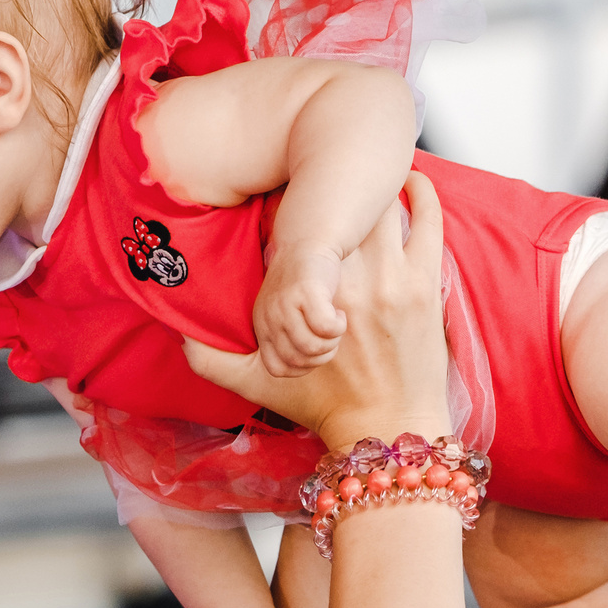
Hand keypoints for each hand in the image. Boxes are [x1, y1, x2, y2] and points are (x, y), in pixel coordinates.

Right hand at [185, 172, 448, 450]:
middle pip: (343, 207)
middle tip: (333, 175)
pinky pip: (428, 220)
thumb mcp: (257, 387)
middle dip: (336, 188)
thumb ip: (213, 362)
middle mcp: (351, 280)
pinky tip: (410, 182)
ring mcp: (394, 278)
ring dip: (375, 186)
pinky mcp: (426, 283)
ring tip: (368, 176)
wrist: (386, 431)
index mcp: (309, 297)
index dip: (295, 206)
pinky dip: (420, 194)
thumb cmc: (325, 408)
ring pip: (384, 204)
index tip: (296, 199)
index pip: (298, 229)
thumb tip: (179, 334)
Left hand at [252, 245, 346, 376]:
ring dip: (332, 342)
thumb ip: (289, 339)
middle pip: (298, 361)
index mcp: (262, 327)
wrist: (309, 240)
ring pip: (312, 348)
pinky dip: (338, 327)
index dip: (302, 368)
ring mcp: (285, 305)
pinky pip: (326, 329)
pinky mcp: (306, 293)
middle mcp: (269, 317)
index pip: (277, 369)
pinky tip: (340, 314)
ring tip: (336, 325)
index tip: (316, 350)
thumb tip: (308, 364)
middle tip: (331, 337)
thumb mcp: (287, 313)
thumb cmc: (305, 283)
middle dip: (322, 356)